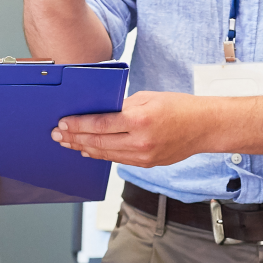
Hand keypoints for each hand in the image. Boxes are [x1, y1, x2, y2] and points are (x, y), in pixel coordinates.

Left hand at [54, 91, 213, 167]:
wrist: (203, 127)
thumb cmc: (178, 107)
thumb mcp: (146, 98)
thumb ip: (121, 107)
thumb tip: (98, 114)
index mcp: (139, 119)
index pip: (99, 125)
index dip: (78, 125)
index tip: (63, 123)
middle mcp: (140, 141)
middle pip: (98, 142)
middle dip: (74, 138)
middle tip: (58, 135)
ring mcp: (144, 156)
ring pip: (106, 154)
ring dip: (84, 148)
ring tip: (68, 144)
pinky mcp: (147, 164)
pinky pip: (118, 159)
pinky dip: (101, 155)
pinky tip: (89, 151)